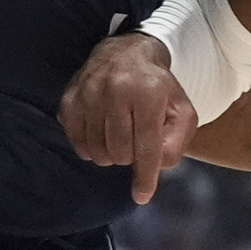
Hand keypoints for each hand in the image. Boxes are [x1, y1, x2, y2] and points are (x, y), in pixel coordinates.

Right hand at [60, 31, 197, 203]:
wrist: (124, 54)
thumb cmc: (157, 88)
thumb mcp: (181, 110)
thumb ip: (177, 141)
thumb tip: (156, 169)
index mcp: (148, 93)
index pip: (146, 146)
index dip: (145, 175)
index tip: (142, 196)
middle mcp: (115, 91)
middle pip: (120, 153)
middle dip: (130, 157)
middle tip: (136, 141)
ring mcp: (87, 94)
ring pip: (97, 152)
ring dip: (111, 154)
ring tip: (120, 135)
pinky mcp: (69, 101)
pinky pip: (78, 144)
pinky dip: (91, 148)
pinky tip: (102, 132)